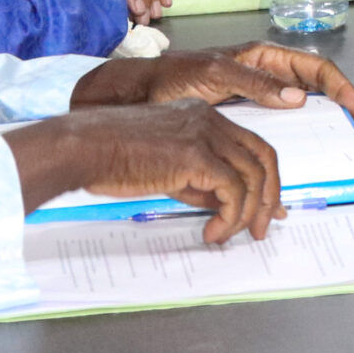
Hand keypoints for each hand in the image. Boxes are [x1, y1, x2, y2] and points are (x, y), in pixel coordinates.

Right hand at [6, 101, 281, 242]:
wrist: (84, 148)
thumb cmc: (110, 157)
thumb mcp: (164, 166)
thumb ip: (197, 180)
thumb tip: (223, 206)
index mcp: (203, 116)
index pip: (251, 145)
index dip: (266, 179)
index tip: (269, 208)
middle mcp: (210, 120)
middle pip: (263, 157)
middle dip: (269, 197)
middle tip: (261, 228)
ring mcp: (206, 134)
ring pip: (252, 176)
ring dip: (248, 213)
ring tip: (229, 236)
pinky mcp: (196, 155)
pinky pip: (232, 190)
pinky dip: (230, 216)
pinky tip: (212, 232)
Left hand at [71, 42, 353, 133]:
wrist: (137, 96)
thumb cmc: (170, 79)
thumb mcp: (212, 74)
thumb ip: (254, 82)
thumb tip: (298, 96)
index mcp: (262, 57)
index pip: (316, 66)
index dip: (341, 86)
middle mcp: (265, 74)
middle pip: (317, 85)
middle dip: (344, 103)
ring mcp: (256, 95)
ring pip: (303, 105)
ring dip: (327, 121)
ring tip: (346, 139)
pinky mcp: (243, 116)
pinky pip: (281, 124)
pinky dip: (299, 136)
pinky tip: (306, 151)